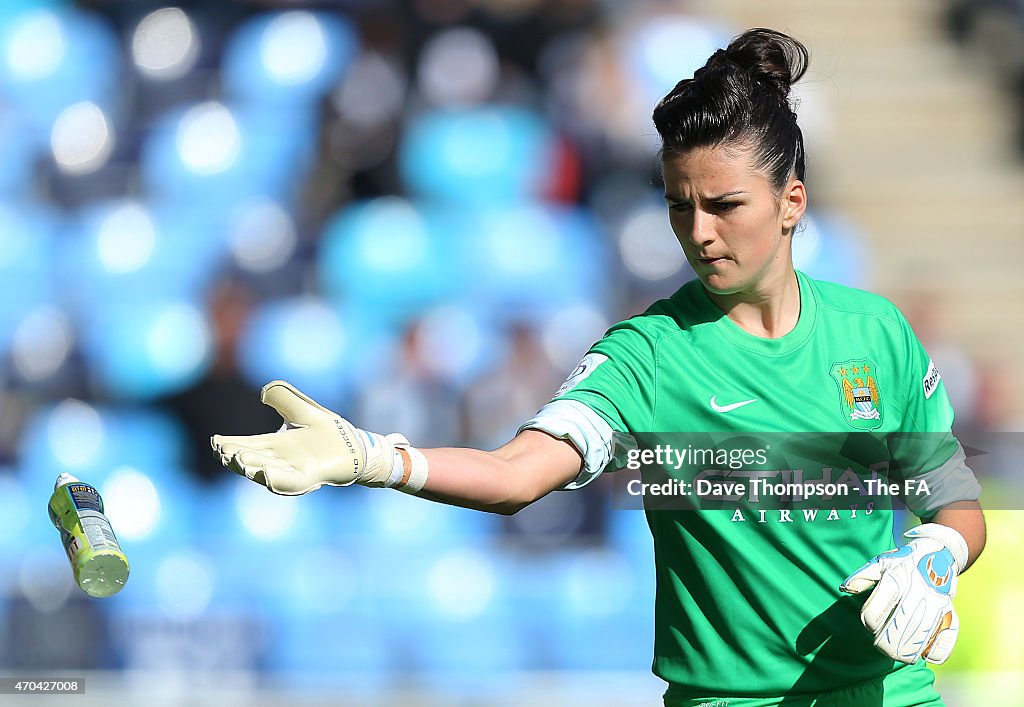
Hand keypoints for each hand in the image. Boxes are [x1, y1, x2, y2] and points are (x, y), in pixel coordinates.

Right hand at [211, 380, 408, 494]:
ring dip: (251, 469)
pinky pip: (290, 482)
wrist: (358, 447)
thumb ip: (284, 399)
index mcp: (277, 445)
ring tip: (237, 461)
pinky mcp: (312, 477)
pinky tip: (263, 474)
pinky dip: (276, 480)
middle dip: (235, 457)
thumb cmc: (330, 432)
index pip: (248, 445)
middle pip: (253, 460)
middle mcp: (282, 460)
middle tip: (221, 452)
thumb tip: (263, 392)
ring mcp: (295, 470)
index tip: (214, 441)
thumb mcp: (303, 410)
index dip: (231, 444)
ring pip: (267, 473)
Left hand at [841, 523, 967, 664]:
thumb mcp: (879, 563)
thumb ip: (861, 577)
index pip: (876, 610)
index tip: (868, 623)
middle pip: (899, 628)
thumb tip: (845, 589)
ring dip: (907, 651)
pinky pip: (947, 639)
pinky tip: (923, 654)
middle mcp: (917, 592)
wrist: (937, 554)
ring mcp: (937, 604)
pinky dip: (935, 652)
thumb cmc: (902, 563)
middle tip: (880, 646)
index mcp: (895, 580)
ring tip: (897, 655)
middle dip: (886, 643)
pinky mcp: (951, 613)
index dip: (869, 621)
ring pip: (921, 637)